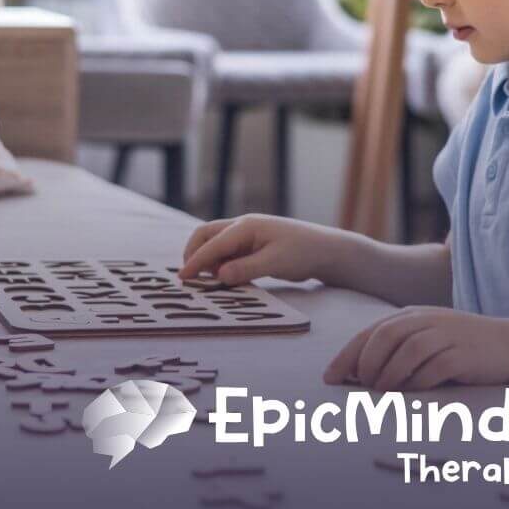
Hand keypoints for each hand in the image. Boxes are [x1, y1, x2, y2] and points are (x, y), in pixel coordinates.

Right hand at [178, 214, 368, 286]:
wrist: (326, 250)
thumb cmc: (303, 253)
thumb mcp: (274, 263)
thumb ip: (245, 269)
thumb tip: (218, 276)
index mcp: (247, 226)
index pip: (213, 243)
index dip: (195, 261)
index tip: (182, 278)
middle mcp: (243, 226)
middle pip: (206, 235)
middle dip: (194, 254)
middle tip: (190, 278)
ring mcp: (247, 235)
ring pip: (215, 244)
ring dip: (206, 260)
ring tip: (206, 282)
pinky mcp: (252, 245)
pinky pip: (227, 252)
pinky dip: (219, 263)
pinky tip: (222, 279)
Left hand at [324, 307, 508, 390]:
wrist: (508, 345)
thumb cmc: (458, 347)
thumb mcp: (425, 338)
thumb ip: (395, 349)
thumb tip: (357, 376)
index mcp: (412, 316)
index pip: (371, 332)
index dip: (347, 355)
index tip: (329, 378)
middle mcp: (428, 321)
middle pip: (386, 336)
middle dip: (366, 363)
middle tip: (359, 386)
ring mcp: (447, 336)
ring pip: (409, 350)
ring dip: (389, 374)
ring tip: (381, 393)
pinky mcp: (464, 356)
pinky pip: (435, 367)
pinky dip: (418, 382)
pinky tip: (411, 393)